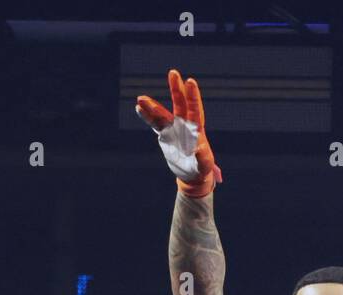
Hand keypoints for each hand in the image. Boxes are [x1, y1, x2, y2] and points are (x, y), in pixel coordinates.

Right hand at [135, 69, 222, 198]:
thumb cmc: (200, 169)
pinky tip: (138, 108)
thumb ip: (202, 157)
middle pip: (180, 104)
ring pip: (162, 113)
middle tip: (173, 73)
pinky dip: (147, 116)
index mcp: (196, 129)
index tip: (190, 81)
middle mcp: (184, 124)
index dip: (192, 96)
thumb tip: (199, 149)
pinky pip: (154, 123)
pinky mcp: (165, 134)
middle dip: (176, 89)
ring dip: (152, 106)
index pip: (194, 109)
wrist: (191, 174)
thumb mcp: (204, 165)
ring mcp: (173, 127)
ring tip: (140, 99)